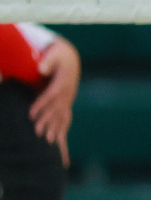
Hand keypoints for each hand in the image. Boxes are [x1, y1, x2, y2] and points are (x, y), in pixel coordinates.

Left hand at [29, 41, 77, 166]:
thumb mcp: (54, 54)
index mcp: (64, 82)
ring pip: (62, 117)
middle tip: (37, 133)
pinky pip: (65, 120)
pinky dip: (63, 131)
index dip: (41, 105)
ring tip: (48, 142)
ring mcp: (69, 100)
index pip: (51, 96)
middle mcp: (68, 94)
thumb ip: (48, 61)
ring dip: (55, 129)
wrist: (70, 58)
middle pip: (57, 110)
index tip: (30, 114)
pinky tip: (60, 145)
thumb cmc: (59, 56)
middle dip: (47, 122)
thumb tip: (42, 69)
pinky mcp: (66, 104)